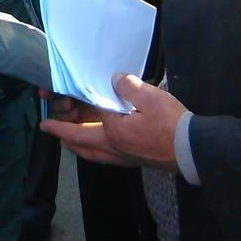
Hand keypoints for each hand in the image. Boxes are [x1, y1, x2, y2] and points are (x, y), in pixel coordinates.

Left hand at [41, 75, 186, 171]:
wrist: (192, 150)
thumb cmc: (171, 124)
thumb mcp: (150, 97)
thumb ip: (127, 86)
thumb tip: (114, 80)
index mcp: (113, 131)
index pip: (85, 116)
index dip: (70, 107)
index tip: (49, 113)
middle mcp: (113, 147)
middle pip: (80, 143)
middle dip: (62, 134)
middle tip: (49, 128)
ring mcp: (123, 157)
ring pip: (91, 153)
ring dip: (76, 145)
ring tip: (65, 140)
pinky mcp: (133, 160)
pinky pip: (104, 156)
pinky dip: (92, 150)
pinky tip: (95, 144)